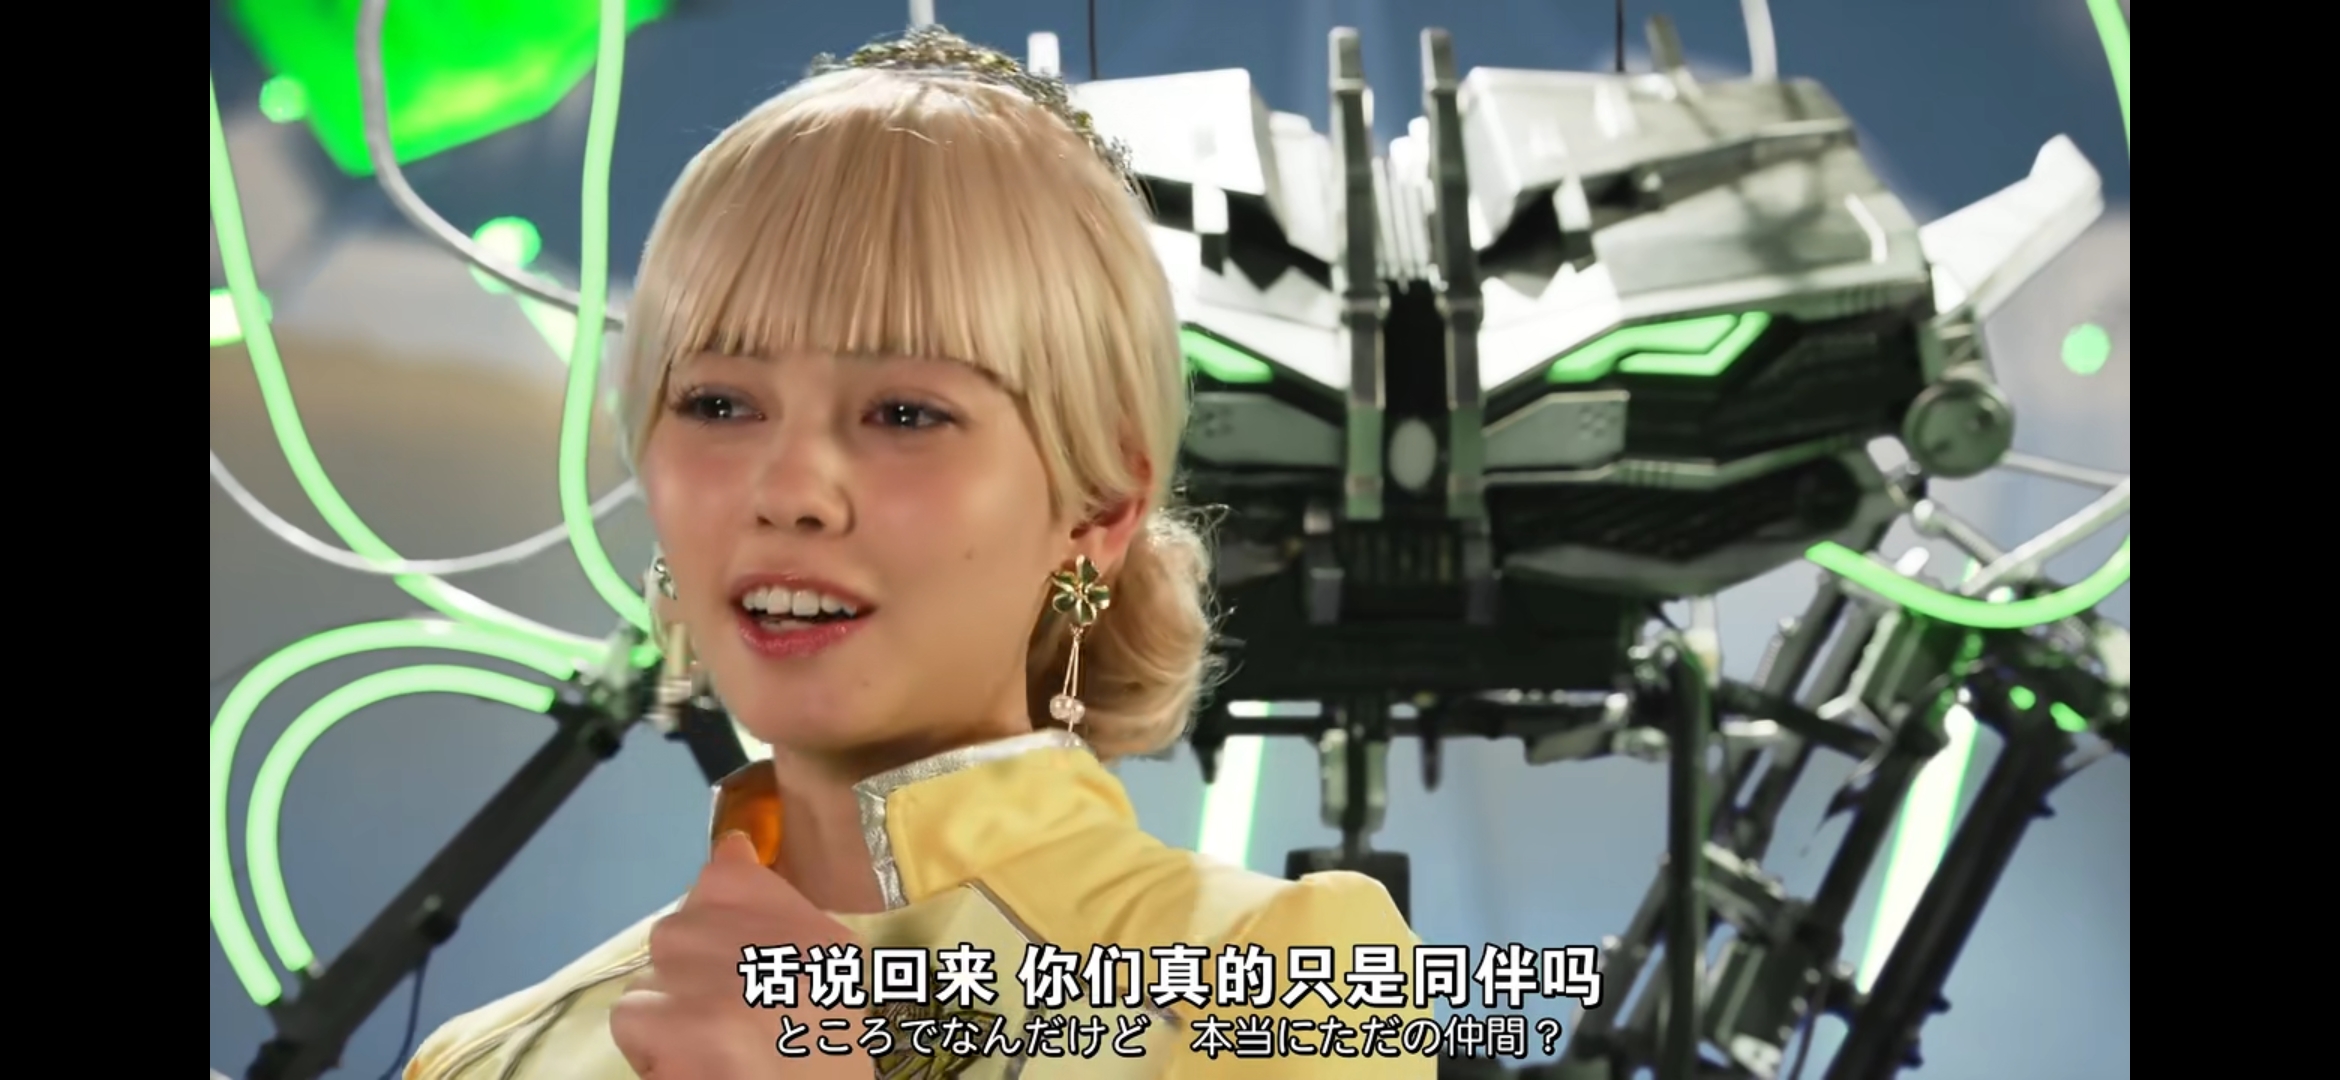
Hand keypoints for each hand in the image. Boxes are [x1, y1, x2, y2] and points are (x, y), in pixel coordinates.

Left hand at [611, 832, 870, 1077]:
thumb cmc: (818, 1062)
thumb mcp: (829, 980)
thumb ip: (776, 910)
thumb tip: (729, 849)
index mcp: (809, 930)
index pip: (727, 875)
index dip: (718, 910)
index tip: (732, 956)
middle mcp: (762, 939)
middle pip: (680, 931)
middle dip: (690, 975)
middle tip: (728, 1024)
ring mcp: (710, 974)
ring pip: (653, 975)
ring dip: (669, 1013)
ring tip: (712, 1052)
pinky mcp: (669, 1017)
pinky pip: (633, 1013)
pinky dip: (651, 1046)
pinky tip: (691, 1067)